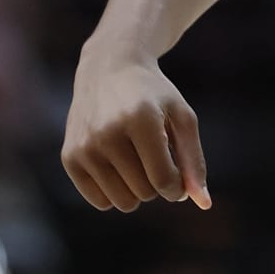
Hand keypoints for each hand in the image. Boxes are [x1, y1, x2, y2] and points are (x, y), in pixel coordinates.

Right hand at [62, 41, 209, 212]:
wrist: (108, 68)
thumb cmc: (153, 96)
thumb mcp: (182, 117)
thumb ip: (194, 160)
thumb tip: (204, 204)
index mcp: (140, 119)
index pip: (163, 179)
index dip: (177, 187)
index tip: (179, 177)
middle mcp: (107, 133)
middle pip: (144, 192)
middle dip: (157, 182)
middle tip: (155, 156)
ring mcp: (85, 146)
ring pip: (123, 202)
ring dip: (137, 189)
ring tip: (137, 159)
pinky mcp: (70, 158)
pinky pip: (100, 202)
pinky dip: (115, 191)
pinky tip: (118, 165)